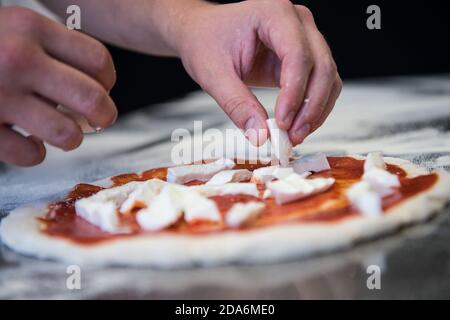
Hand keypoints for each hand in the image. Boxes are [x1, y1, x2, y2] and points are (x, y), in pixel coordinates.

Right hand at [0, 7, 116, 165]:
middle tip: (99, 120)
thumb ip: (54, 49)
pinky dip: (34, 153)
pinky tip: (24, 139)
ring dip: (70, 138)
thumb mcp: (15, 27)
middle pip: (92, 99)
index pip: (98, 61)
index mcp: (31, 28)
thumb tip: (99, 86)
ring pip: (66, 134)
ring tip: (61, 131)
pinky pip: (31, 155)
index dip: (108, 81)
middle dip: (104, 116)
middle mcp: (17, 59)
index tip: (103, 89)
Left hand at [174, 0, 341, 145]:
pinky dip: (314, 107)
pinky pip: (321, 84)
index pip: (297, 54)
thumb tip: (260, 136)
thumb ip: (237, 105)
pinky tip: (298, 125)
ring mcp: (305, 39)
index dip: (294, 92)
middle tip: (292, 135)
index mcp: (274, 14)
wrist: (203, 33)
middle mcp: (297, 23)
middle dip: (310, 106)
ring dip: (316, 110)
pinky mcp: (304, 58)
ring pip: (328, 77)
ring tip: (294, 135)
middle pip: (321, 66)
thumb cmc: (206, 41)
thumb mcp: (213, 74)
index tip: (282, 122)